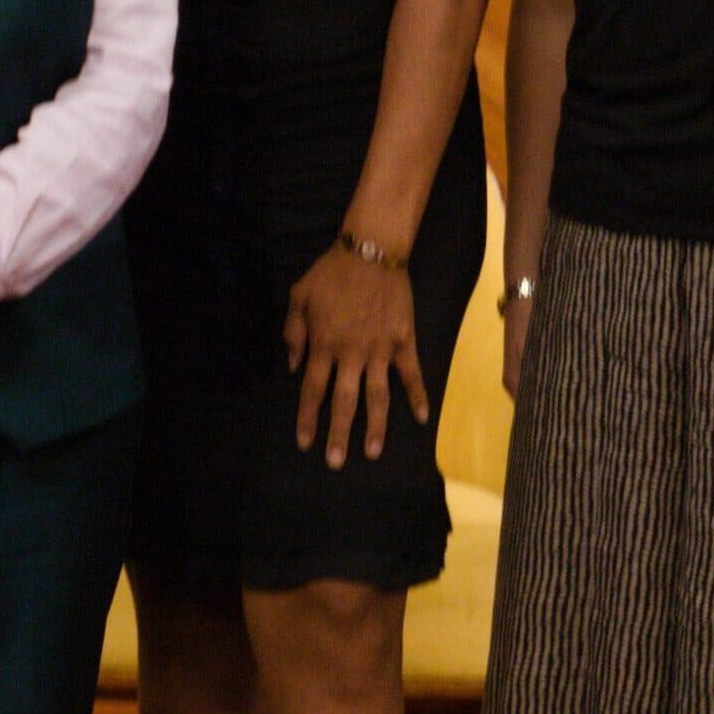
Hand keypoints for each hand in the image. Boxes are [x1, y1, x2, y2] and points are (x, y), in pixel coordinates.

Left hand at [283, 246, 433, 468]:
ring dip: (375, 427)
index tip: (304, 442)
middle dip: (338, 434)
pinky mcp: (404, 341)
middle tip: (336, 463)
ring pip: (377, 396)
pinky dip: (418, 396)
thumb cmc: (330, 272)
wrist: (372, 251)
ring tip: (372, 453)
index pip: (311, 390)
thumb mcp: (297, 296)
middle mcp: (351, 353)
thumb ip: (293, 333)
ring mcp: (380, 350)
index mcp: (323, 344)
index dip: (307, 417)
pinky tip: (422, 418)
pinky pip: (412, 374)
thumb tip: (291, 367)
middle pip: (343, 402)